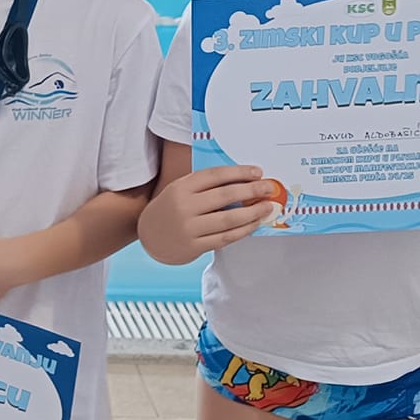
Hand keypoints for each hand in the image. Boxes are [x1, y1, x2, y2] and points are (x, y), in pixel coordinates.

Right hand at [138, 164, 276, 264]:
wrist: (150, 237)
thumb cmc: (172, 209)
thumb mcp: (181, 190)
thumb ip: (205, 186)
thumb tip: (245, 182)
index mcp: (181, 187)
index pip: (215, 175)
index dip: (239, 173)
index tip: (257, 172)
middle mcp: (183, 206)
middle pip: (225, 196)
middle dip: (252, 191)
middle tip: (269, 188)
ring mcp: (188, 228)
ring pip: (228, 219)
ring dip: (252, 213)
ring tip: (267, 207)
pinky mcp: (194, 246)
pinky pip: (225, 237)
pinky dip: (243, 230)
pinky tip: (254, 224)